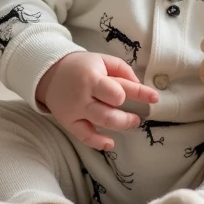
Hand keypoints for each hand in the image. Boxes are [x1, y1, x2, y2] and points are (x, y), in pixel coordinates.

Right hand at [36, 52, 160, 150]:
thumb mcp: (102, 60)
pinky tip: (110, 144)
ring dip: (121, 125)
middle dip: (128, 117)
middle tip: (138, 118)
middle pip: (111, 112)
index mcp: (92, 78)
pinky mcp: (68, 122)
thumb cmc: (81, 66)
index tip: (155, 97)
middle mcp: (83, 96)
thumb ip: (122, 69)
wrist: (49, 73)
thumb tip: (139, 85)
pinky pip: (84, 136)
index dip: (140, 94)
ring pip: (102, 123)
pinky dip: (98, 142)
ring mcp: (75, 111)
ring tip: (131, 123)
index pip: (120, 89)